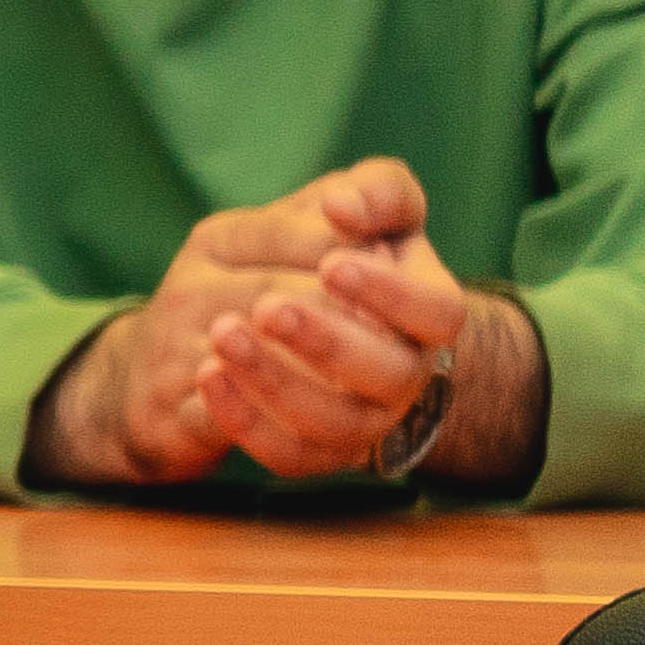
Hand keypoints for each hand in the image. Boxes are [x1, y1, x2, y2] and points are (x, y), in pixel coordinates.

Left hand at [38, 158, 473, 484]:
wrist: (278, 312)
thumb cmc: (335, 246)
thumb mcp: (358, 203)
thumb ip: (374, 189)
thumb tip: (345, 205)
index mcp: (428, 314)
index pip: (439, 313)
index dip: (392, 294)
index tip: (333, 265)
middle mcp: (405, 376)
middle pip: (388, 375)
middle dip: (327, 342)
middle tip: (267, 308)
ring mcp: (364, 422)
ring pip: (333, 422)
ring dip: (276, 383)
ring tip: (222, 336)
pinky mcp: (315, 453)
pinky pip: (288, 455)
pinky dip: (246, 422)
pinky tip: (206, 375)